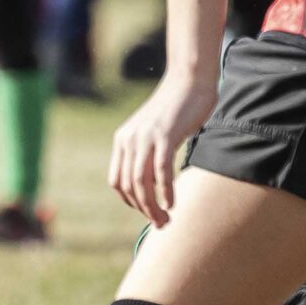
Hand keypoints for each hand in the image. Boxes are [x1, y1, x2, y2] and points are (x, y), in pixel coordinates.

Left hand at [109, 70, 217, 226]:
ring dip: (153, 206)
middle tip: (161, 223)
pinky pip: (161, 171)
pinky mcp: (165, 136)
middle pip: (129, 186)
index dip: (130, 201)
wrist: (188, 81)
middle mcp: (129, 140)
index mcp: (122, 140)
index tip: (147, 210)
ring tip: (166, 219)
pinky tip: (172, 203)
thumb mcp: (154, 132)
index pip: (117, 181)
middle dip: (144, 209)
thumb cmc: (176, 109)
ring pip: (142, 182)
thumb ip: (148, 153)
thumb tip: (153, 181)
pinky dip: (165, 191)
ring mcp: (146, 138)